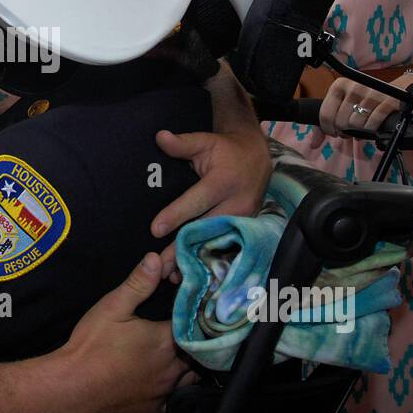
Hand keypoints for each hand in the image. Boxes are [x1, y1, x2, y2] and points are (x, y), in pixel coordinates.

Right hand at [59, 252, 193, 412]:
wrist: (71, 388)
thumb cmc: (91, 345)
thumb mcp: (112, 306)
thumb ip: (138, 282)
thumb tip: (157, 258)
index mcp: (166, 340)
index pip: (194, 323)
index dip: (194, 313)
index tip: (191, 306)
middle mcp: (173, 368)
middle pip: (198, 351)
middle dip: (195, 339)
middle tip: (186, 327)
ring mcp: (165, 391)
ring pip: (192, 376)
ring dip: (190, 364)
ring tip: (180, 352)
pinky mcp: (155, 408)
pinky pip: (176, 398)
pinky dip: (176, 388)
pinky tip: (164, 379)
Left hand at [151, 129, 270, 278]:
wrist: (257, 159)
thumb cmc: (225, 150)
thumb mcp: (205, 141)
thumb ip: (182, 143)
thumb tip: (160, 137)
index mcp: (224, 181)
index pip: (197, 200)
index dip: (176, 215)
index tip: (155, 230)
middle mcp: (237, 203)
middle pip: (205, 229)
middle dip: (182, 249)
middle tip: (159, 266)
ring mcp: (244, 219)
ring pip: (215, 242)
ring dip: (194, 260)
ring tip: (171, 275)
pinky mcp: (245, 229)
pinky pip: (224, 246)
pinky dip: (207, 259)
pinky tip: (191, 272)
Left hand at [318, 77, 397, 137]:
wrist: (393, 92)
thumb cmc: (362, 101)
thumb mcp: (342, 105)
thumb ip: (325, 122)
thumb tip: (313, 143)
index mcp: (339, 85)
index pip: (326, 114)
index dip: (328, 128)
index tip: (333, 132)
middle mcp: (354, 86)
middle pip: (340, 122)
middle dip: (343, 131)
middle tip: (349, 131)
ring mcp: (372, 93)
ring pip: (355, 124)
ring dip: (357, 132)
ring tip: (360, 129)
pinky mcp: (387, 101)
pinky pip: (372, 124)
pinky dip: (370, 130)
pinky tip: (370, 128)